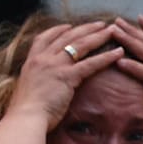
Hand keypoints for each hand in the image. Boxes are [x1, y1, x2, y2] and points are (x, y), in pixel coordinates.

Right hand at [5, 21, 122, 128]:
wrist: (24, 119)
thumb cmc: (25, 112)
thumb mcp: (27, 90)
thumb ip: (36, 82)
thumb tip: (41, 85)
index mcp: (31, 61)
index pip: (44, 38)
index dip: (58, 30)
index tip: (70, 26)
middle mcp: (42, 59)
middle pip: (67, 37)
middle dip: (86, 28)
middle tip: (101, 24)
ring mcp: (54, 66)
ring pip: (80, 45)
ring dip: (98, 36)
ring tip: (113, 31)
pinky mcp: (67, 77)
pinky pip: (90, 64)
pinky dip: (106, 57)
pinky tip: (118, 53)